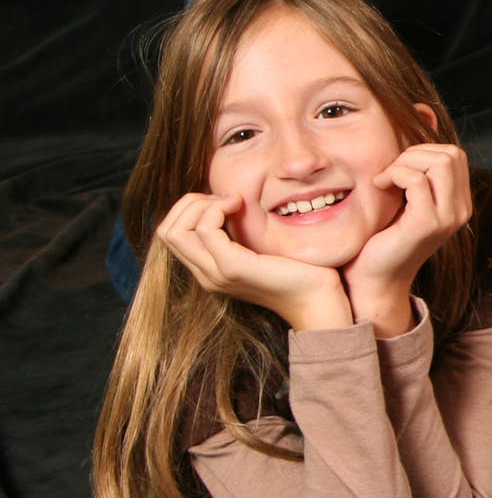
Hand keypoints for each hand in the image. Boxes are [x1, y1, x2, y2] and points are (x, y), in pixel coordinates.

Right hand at [157, 192, 348, 328]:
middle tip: (224, 199)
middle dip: (190, 203)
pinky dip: (217, 209)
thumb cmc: (299, 270)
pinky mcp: (233, 268)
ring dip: (202, 205)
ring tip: (232, 202)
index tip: (223, 201)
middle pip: (167, 231)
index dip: (190, 209)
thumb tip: (227, 200)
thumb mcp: (260, 248)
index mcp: (209, 270)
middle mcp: (206, 275)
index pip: (171, 234)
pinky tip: (239, 205)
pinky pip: (205, 230)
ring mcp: (216, 274)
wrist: (318, 299)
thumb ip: (238, 233)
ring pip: (177, 230)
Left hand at [342, 144, 472, 313]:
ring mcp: (448, 218)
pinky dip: (394, 174)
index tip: (399, 167)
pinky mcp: (427, 224)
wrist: (375, 277)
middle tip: (390, 171)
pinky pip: (416, 180)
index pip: (455, 155)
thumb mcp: (407, 198)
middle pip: (452, 154)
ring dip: (405, 163)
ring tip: (385, 179)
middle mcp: (461, 210)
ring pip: (440, 162)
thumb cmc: (384, 236)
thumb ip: (418, 173)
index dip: (424, 151)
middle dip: (415, 153)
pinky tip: (379, 186)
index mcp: (459, 203)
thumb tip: (415, 132)